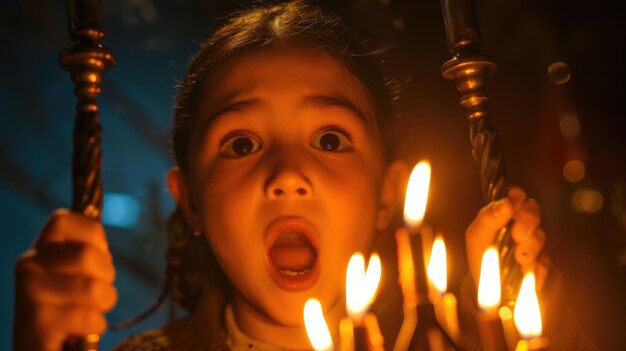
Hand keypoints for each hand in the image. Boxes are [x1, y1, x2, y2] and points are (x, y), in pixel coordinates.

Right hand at [14, 209, 116, 350]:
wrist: (42, 350)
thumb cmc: (68, 309)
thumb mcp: (74, 272)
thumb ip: (86, 251)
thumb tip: (101, 242)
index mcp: (39, 248)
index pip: (65, 218)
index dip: (93, 239)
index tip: (93, 261)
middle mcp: (28, 265)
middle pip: (89, 256)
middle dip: (106, 278)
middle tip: (94, 293)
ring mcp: (30, 294)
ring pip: (94, 289)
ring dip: (103, 305)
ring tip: (88, 312)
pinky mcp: (37, 325)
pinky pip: (89, 318)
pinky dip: (94, 327)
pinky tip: (78, 332)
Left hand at [466, 186, 549, 288]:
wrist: (487, 289)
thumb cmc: (480, 255)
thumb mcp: (476, 236)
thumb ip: (488, 218)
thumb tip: (506, 203)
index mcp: (505, 213)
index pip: (517, 194)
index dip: (517, 197)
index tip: (512, 206)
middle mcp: (522, 223)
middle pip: (534, 209)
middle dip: (527, 222)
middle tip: (517, 236)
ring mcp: (535, 242)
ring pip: (542, 235)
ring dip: (530, 248)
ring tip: (518, 259)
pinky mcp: (543, 262)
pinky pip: (546, 260)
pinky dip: (535, 267)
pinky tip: (524, 272)